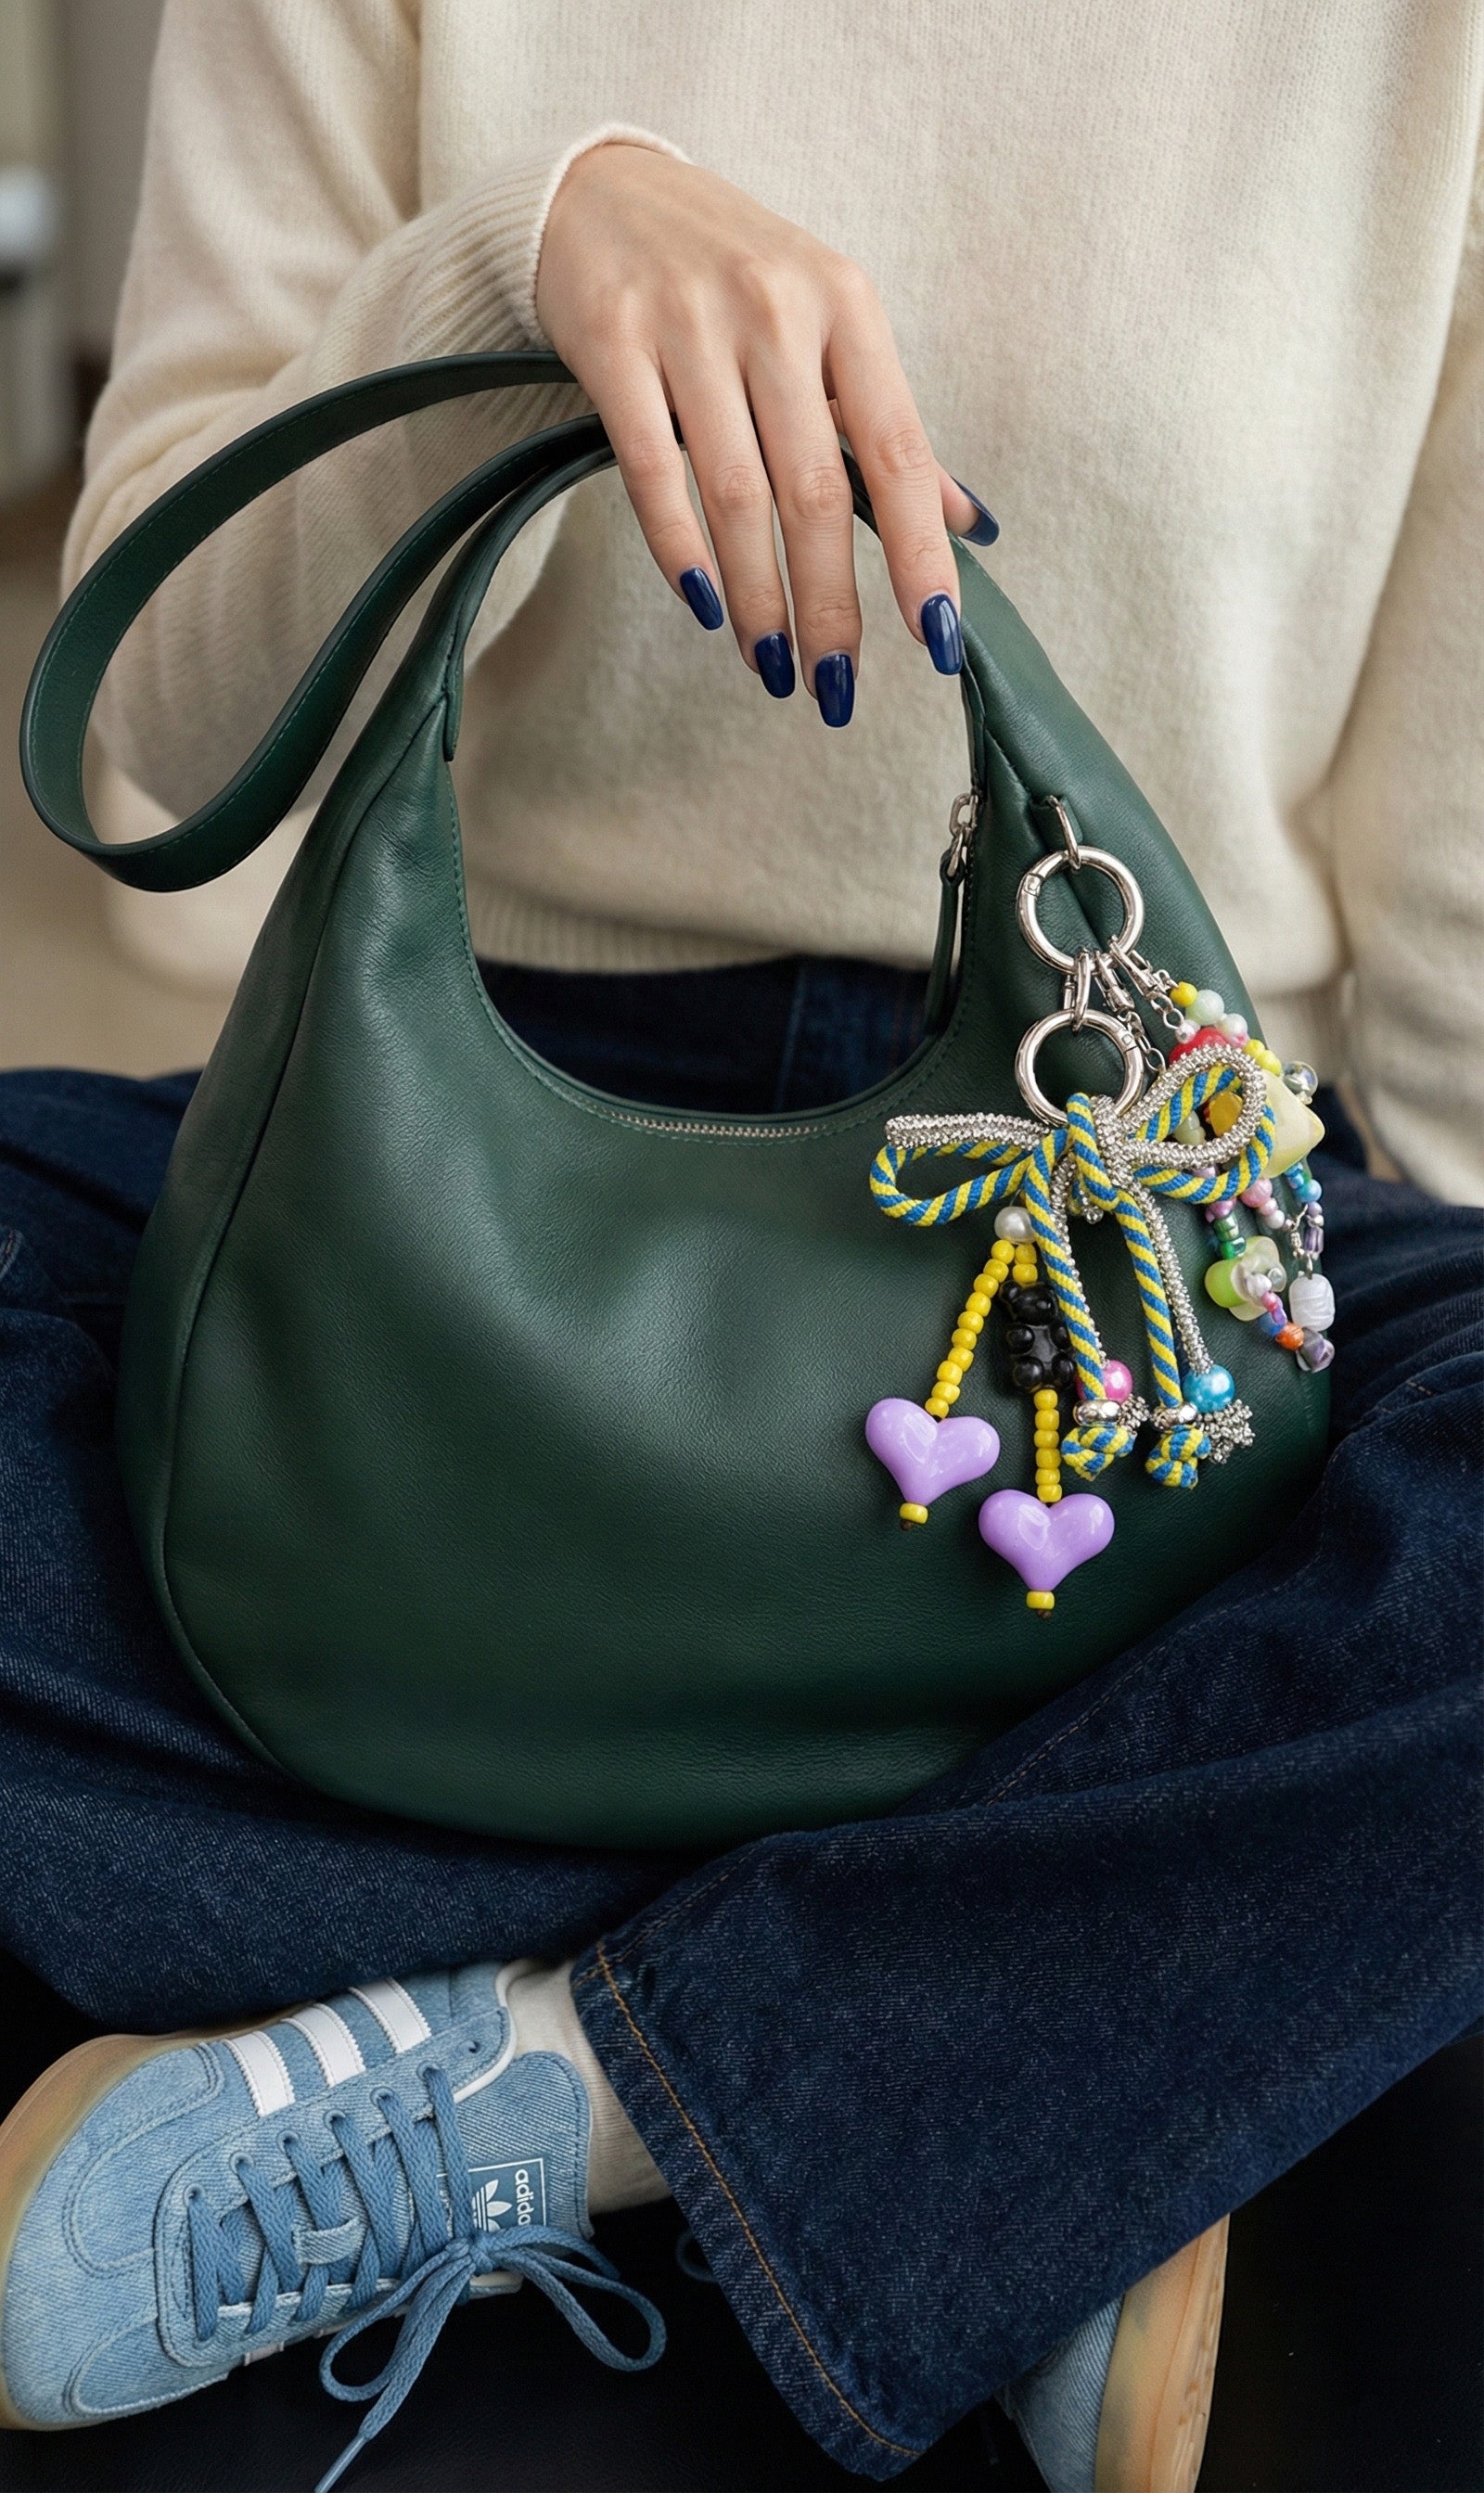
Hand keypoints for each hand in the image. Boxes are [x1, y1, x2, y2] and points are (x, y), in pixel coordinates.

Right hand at [535, 144, 995, 722]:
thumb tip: (965, 524)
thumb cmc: (730, 274)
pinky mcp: (612, 341)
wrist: (601, 193)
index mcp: (847, 306)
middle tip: (837, 688)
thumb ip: (886, 424)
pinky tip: (707, 608)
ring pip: (737, 494)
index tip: (935, 641)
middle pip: (816, 492)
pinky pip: (652, 470)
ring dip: (760, 598)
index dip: (919, 555)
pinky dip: (682, 550)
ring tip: (772, 667)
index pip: (898, 452)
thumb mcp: (825, 323)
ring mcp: (689, 323)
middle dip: (831, 605)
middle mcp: (775, 310)